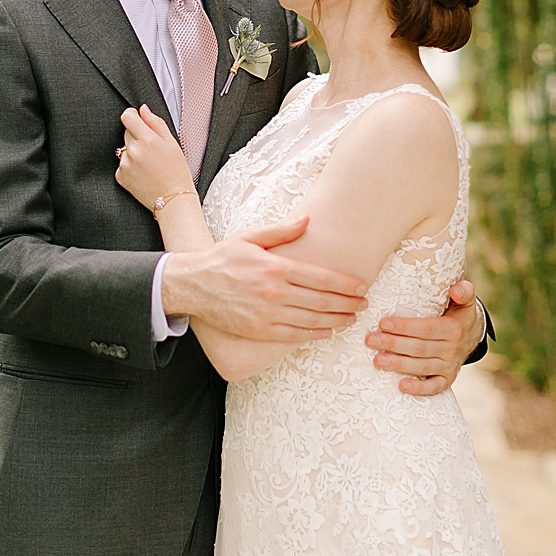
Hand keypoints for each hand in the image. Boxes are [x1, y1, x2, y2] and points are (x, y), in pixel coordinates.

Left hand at [115, 106, 192, 208]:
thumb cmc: (177, 172)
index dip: (131, 115)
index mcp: (148, 140)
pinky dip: (130, 166)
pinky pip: (122, 163)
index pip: (127, 117)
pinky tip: (143, 173)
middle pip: (126, 132)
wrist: (173, 199)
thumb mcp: (172, 144)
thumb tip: (142, 109)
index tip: (136, 118)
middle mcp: (133, 151)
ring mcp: (125, 164)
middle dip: (136, 136)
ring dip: (133, 151)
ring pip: (124, 148)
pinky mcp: (120, 176)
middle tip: (151, 149)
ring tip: (148, 163)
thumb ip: (155, 123)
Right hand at [160, 215, 368, 341]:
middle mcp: (274, 292)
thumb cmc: (222, 259)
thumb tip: (307, 220)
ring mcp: (267, 313)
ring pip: (312, 320)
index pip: (320, 278)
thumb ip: (281, 231)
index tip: (361, 286)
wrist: (192, 284)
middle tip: (364, 303)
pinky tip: (327, 331)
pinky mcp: (258, 330)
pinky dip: (314, 334)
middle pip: (322, 300)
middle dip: (347, 303)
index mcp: (275, 267)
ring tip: (352, 318)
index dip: (344, 284)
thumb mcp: (250, 238)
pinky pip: (294, 336)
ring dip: (337, 320)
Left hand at [367, 278, 482, 396]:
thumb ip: (464, 292)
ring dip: (399, 365)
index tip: (383, 323)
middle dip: (393, 344)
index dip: (405, 327)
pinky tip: (401, 386)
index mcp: (453, 329)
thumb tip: (456, 288)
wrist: (472, 335)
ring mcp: (450, 366)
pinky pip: (434, 387)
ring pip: (422, 367)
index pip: (426, 328)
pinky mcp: (448, 379)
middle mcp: (452, 349)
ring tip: (377, 360)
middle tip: (370, 340)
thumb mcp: (465, 301)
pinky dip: (419, 389)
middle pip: (419, 348)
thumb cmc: (458, 313)